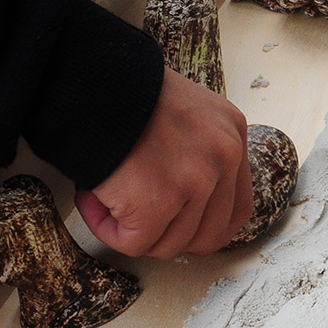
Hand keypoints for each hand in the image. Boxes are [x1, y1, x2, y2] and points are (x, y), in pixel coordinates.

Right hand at [76, 67, 254, 258]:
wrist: (88, 82)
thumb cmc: (124, 95)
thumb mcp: (186, 113)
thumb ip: (198, 153)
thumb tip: (189, 205)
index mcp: (232, 134)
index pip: (238, 208)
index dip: (207, 229)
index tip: (181, 230)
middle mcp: (223, 157)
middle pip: (208, 235)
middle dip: (168, 236)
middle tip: (136, 219)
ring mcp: (196, 181)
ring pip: (169, 244)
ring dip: (132, 230)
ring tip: (107, 195)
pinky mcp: (157, 202)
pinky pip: (134, 243)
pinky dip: (106, 229)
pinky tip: (94, 198)